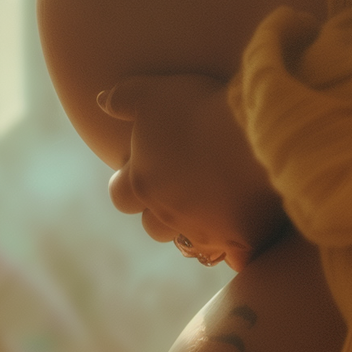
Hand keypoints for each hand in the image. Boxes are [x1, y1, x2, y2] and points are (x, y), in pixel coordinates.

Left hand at [101, 72, 289, 271]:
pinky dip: (241, 250)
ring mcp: (204, 231)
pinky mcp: (240, 241)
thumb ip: (124, 98)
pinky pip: (238, 257)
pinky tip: (251, 234)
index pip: (121, 194)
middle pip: (153, 226)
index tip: (148, 165)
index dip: (130, 182)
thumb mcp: (154, 93)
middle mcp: (167, 213)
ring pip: (193, 243)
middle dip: (163, 211)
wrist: (251, 135)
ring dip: (200, 228)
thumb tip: (100, 100)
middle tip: (186, 185)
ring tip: (220, 203)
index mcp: (143, 181)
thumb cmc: (199, 110)